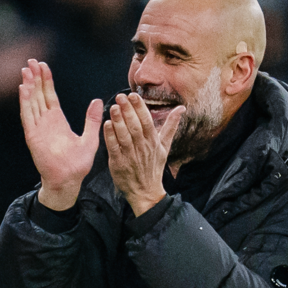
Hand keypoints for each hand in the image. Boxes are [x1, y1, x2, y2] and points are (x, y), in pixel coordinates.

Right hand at [19, 59, 102, 210]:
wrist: (68, 181)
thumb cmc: (77, 164)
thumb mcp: (90, 138)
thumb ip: (91, 120)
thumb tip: (98, 101)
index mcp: (57, 121)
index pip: (50, 96)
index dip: (46, 81)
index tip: (43, 66)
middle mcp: (45, 122)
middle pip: (38, 95)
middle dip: (35, 78)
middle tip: (31, 61)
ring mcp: (38, 128)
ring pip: (32, 102)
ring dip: (28, 86)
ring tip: (26, 69)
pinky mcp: (33, 136)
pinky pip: (28, 116)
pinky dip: (25, 102)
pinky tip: (23, 88)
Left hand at [104, 92, 183, 215]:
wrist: (146, 192)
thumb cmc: (154, 167)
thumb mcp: (165, 146)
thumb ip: (171, 126)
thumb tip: (181, 109)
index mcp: (153, 142)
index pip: (147, 121)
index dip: (140, 108)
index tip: (133, 95)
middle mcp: (142, 148)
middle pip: (135, 126)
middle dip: (128, 110)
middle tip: (120, 97)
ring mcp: (130, 156)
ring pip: (124, 136)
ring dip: (118, 121)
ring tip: (113, 107)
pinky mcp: (119, 164)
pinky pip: (114, 148)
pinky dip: (110, 136)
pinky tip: (106, 124)